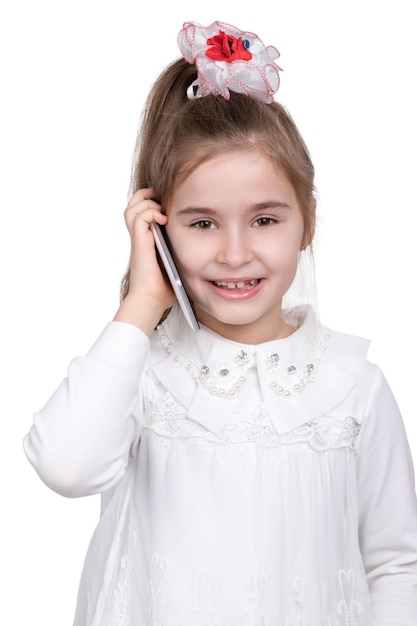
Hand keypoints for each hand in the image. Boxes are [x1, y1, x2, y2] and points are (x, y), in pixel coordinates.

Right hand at [113, 188, 175, 333]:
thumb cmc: (166, 288)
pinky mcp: (139, 243)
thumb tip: (209, 252)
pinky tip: (164, 219)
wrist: (152, 299)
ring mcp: (138, 239)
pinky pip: (139, 217)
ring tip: (161, 207)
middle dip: (146, 196)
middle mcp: (140, 237)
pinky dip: (151, 212)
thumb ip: (185, 252)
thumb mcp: (179, 263)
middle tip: (161, 197)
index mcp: (147, 240)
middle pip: (134, 205)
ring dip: (147, 202)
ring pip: (132, 208)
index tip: (169, 203)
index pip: (143, 212)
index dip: (153, 202)